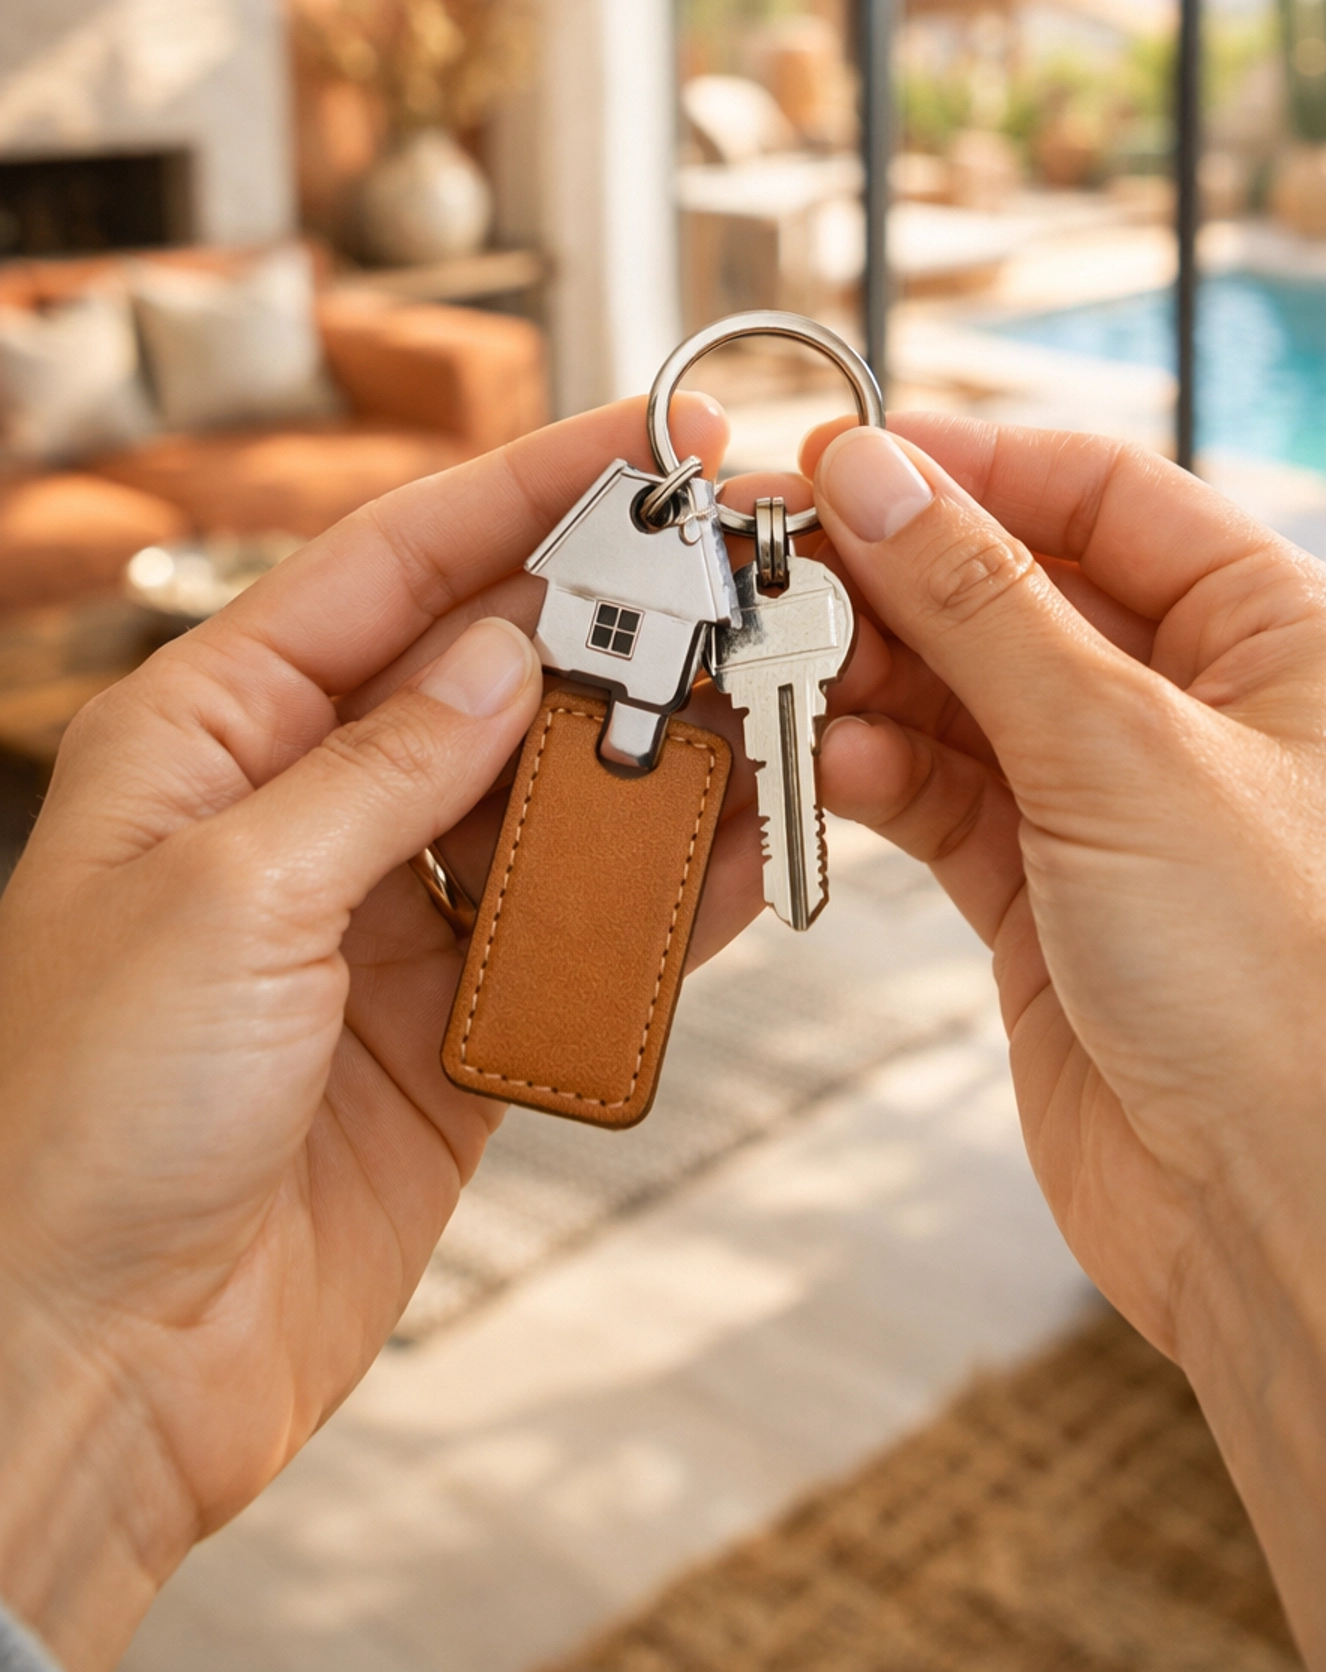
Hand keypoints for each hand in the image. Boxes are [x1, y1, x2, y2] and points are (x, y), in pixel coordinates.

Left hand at [0, 395, 767, 1671]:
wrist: (86, 1371)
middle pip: (487, 671)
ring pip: (544, 799)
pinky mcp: (446, 1034)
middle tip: (742, 586)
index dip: (529, 490)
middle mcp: (299, 807)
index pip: (393, 566)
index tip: (652, 442)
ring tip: (762, 709)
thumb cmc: (76, 1125)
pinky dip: (654, 901)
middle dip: (614, 622)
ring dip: (647, 759)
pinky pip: (570, 936)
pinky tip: (734, 857)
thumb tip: (505, 652)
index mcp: (209, 731)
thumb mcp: (229, 899)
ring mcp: (380, 921)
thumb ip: (384, 769)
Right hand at [805, 416, 1325, 1671]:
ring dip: (866, 679)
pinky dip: (875, 775)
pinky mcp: (1051, 899)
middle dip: (894, 578)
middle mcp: (1203, 707)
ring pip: (964, 696)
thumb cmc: (1292, 994)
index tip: (838, 458)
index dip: (964, 466)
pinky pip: (942, 798)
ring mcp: (1122, 806)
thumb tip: (879, 475)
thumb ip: (982, 604)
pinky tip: (820, 761)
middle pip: (1017, 590)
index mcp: (1276, 631)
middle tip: (769, 566)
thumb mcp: (1122, 751)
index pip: (1100, 492)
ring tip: (774, 668)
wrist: (1300, 1226)